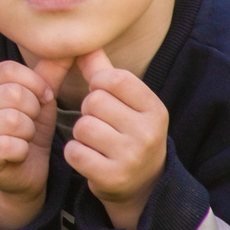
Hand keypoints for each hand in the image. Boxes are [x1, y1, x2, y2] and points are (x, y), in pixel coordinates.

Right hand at [0, 58, 66, 229]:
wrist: (23, 175)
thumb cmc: (30, 132)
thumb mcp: (42, 100)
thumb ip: (51, 72)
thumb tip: (72, 42)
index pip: (10, 70)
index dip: (36, 85)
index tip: (43, 100)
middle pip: (13, 94)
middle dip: (34, 111)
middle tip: (32, 124)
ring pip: (13, 120)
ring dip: (29, 133)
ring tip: (25, 139)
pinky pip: (8, 145)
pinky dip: (22, 151)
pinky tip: (19, 154)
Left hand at [65, 49, 170, 229]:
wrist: (143, 186)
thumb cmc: (129, 133)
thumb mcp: (127, 103)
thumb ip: (104, 72)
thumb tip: (84, 43)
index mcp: (155, 109)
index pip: (115, 78)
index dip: (99, 83)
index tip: (104, 96)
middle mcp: (148, 133)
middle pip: (94, 101)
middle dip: (89, 111)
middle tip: (102, 124)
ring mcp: (132, 157)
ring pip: (83, 126)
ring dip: (81, 134)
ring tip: (97, 142)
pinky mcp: (112, 177)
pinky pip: (74, 152)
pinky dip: (76, 153)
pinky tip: (91, 158)